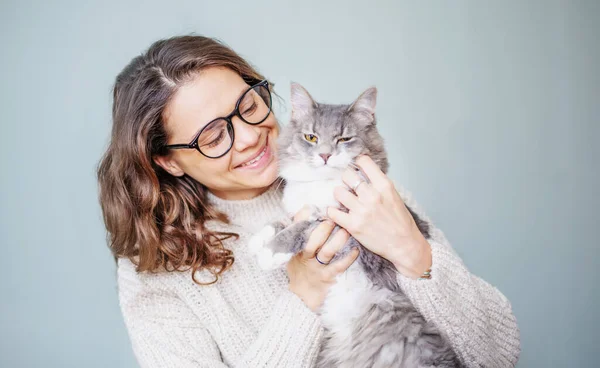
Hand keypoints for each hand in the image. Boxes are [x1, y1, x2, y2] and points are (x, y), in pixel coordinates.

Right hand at [287, 209, 359, 311]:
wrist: (301, 293)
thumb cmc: (300, 264)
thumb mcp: (293, 248)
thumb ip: (299, 229)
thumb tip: (309, 208)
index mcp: (295, 246)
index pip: (296, 229)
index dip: (304, 218)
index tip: (314, 209)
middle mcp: (304, 257)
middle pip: (312, 241)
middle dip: (323, 228)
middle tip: (334, 217)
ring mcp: (316, 267)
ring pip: (327, 252)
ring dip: (338, 240)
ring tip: (347, 230)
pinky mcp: (328, 277)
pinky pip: (339, 266)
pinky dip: (348, 257)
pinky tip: (355, 249)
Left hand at [327, 155, 431, 278]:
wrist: (404, 245)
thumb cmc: (401, 221)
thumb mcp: (394, 195)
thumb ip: (379, 184)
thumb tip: (363, 173)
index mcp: (384, 185)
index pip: (364, 162)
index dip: (358, 163)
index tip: (356, 167)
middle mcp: (372, 195)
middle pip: (347, 175)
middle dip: (346, 178)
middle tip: (348, 185)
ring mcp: (361, 210)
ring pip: (338, 192)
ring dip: (339, 194)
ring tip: (343, 199)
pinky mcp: (353, 225)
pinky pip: (333, 212)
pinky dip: (333, 211)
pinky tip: (338, 212)